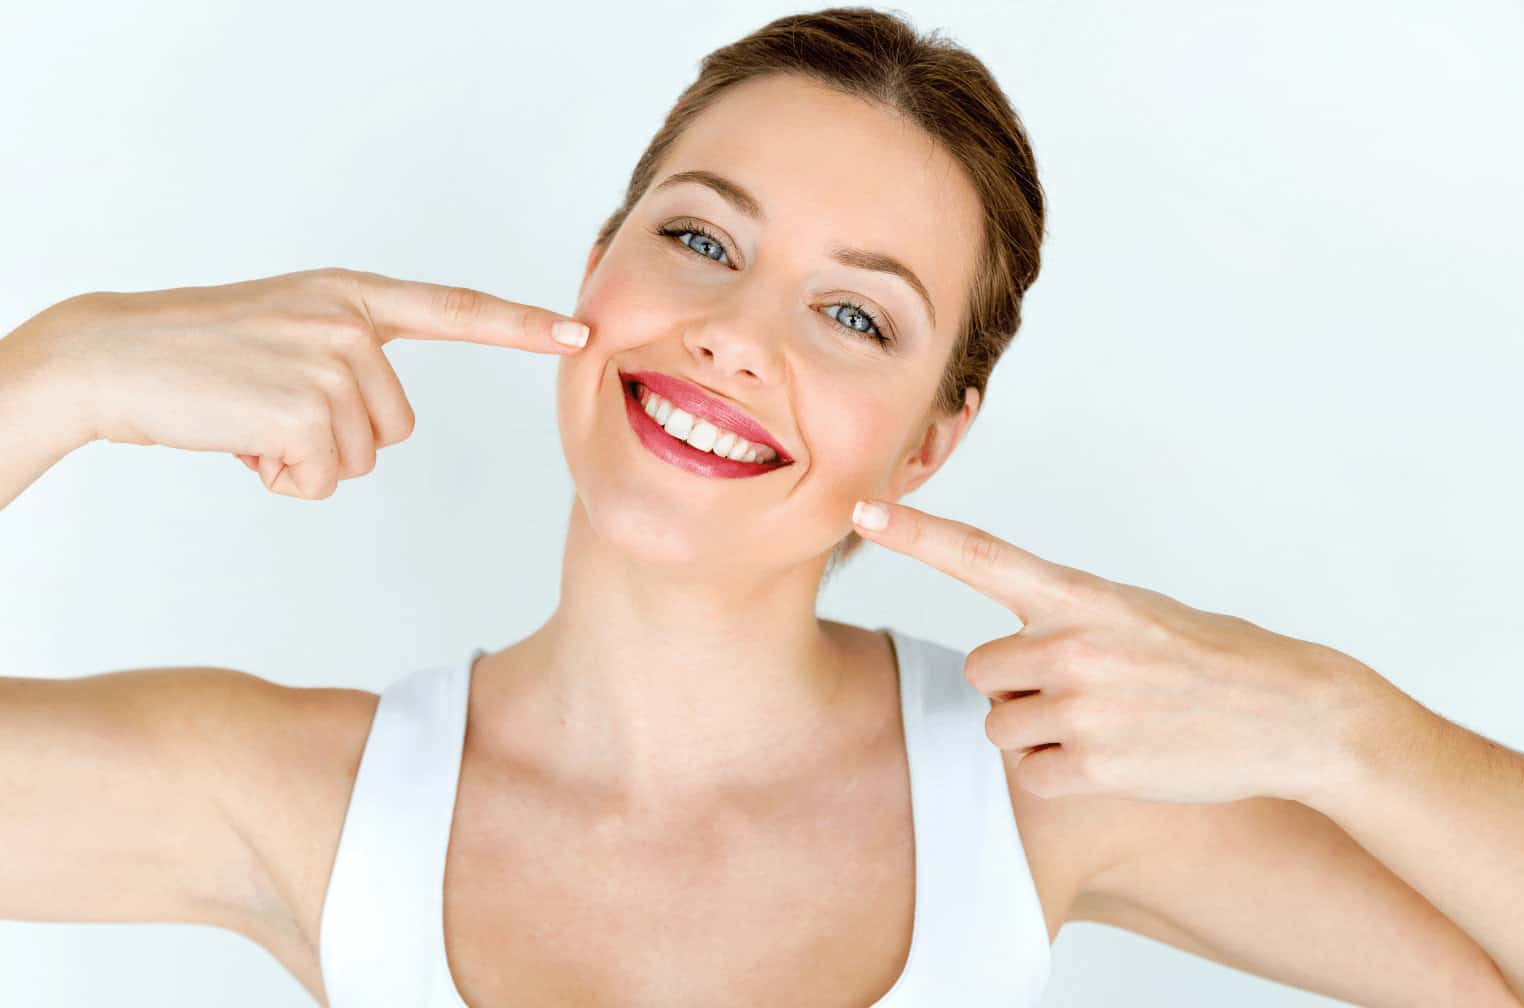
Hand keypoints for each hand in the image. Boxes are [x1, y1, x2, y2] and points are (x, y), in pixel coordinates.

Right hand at [33, 267, 590, 499]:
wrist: (114, 358)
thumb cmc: (200, 354)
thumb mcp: (288, 328)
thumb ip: (349, 353)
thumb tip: (382, 423)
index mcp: (352, 296)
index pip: (454, 309)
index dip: (520, 325)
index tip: (579, 332)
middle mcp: (350, 323)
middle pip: (398, 426)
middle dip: (337, 437)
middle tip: (269, 407)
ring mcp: (330, 362)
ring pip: (364, 457)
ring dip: (308, 458)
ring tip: (251, 418)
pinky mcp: (304, 408)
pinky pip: (325, 479)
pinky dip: (283, 478)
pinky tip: (241, 440)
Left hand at [851, 498, 1397, 803]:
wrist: (1291, 712)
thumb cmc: (1208, 658)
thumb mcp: (1133, 611)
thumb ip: (1062, 618)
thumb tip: (1002, 654)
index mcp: (1080, 595)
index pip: (979, 555)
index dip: (916, 533)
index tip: (863, 508)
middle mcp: (1073, 643)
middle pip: (981, 671)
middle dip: (1016, 687)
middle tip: (1081, 690)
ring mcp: (1083, 704)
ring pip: (1001, 726)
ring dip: (1038, 732)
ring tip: (1105, 721)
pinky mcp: (1096, 762)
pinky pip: (1030, 774)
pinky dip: (1059, 774)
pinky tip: (1112, 758)